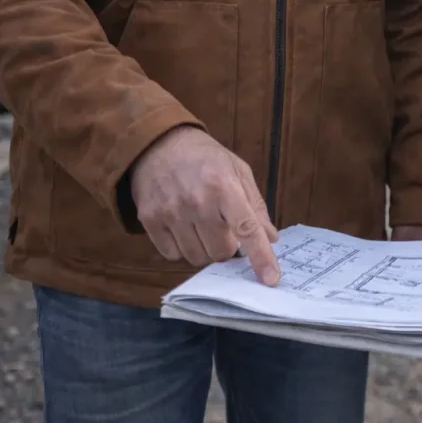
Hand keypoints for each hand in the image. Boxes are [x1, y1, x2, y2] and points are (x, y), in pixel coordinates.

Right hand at [130, 127, 280, 284]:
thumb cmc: (205, 158)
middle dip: (228, 247)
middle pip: (221, 251)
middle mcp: (197, 201)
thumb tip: (271, 238)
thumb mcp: (237, 170)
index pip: (246, 229)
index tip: (271, 279)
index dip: (261, 257)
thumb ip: (255, 205)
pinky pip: (173, 254)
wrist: (158, 144)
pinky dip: (181, 247)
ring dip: (205, 248)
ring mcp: (171, 212)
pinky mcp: (150, 220)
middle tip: (224, 229)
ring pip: (197, 257)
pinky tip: (182, 225)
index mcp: (224, 185)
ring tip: (202, 225)